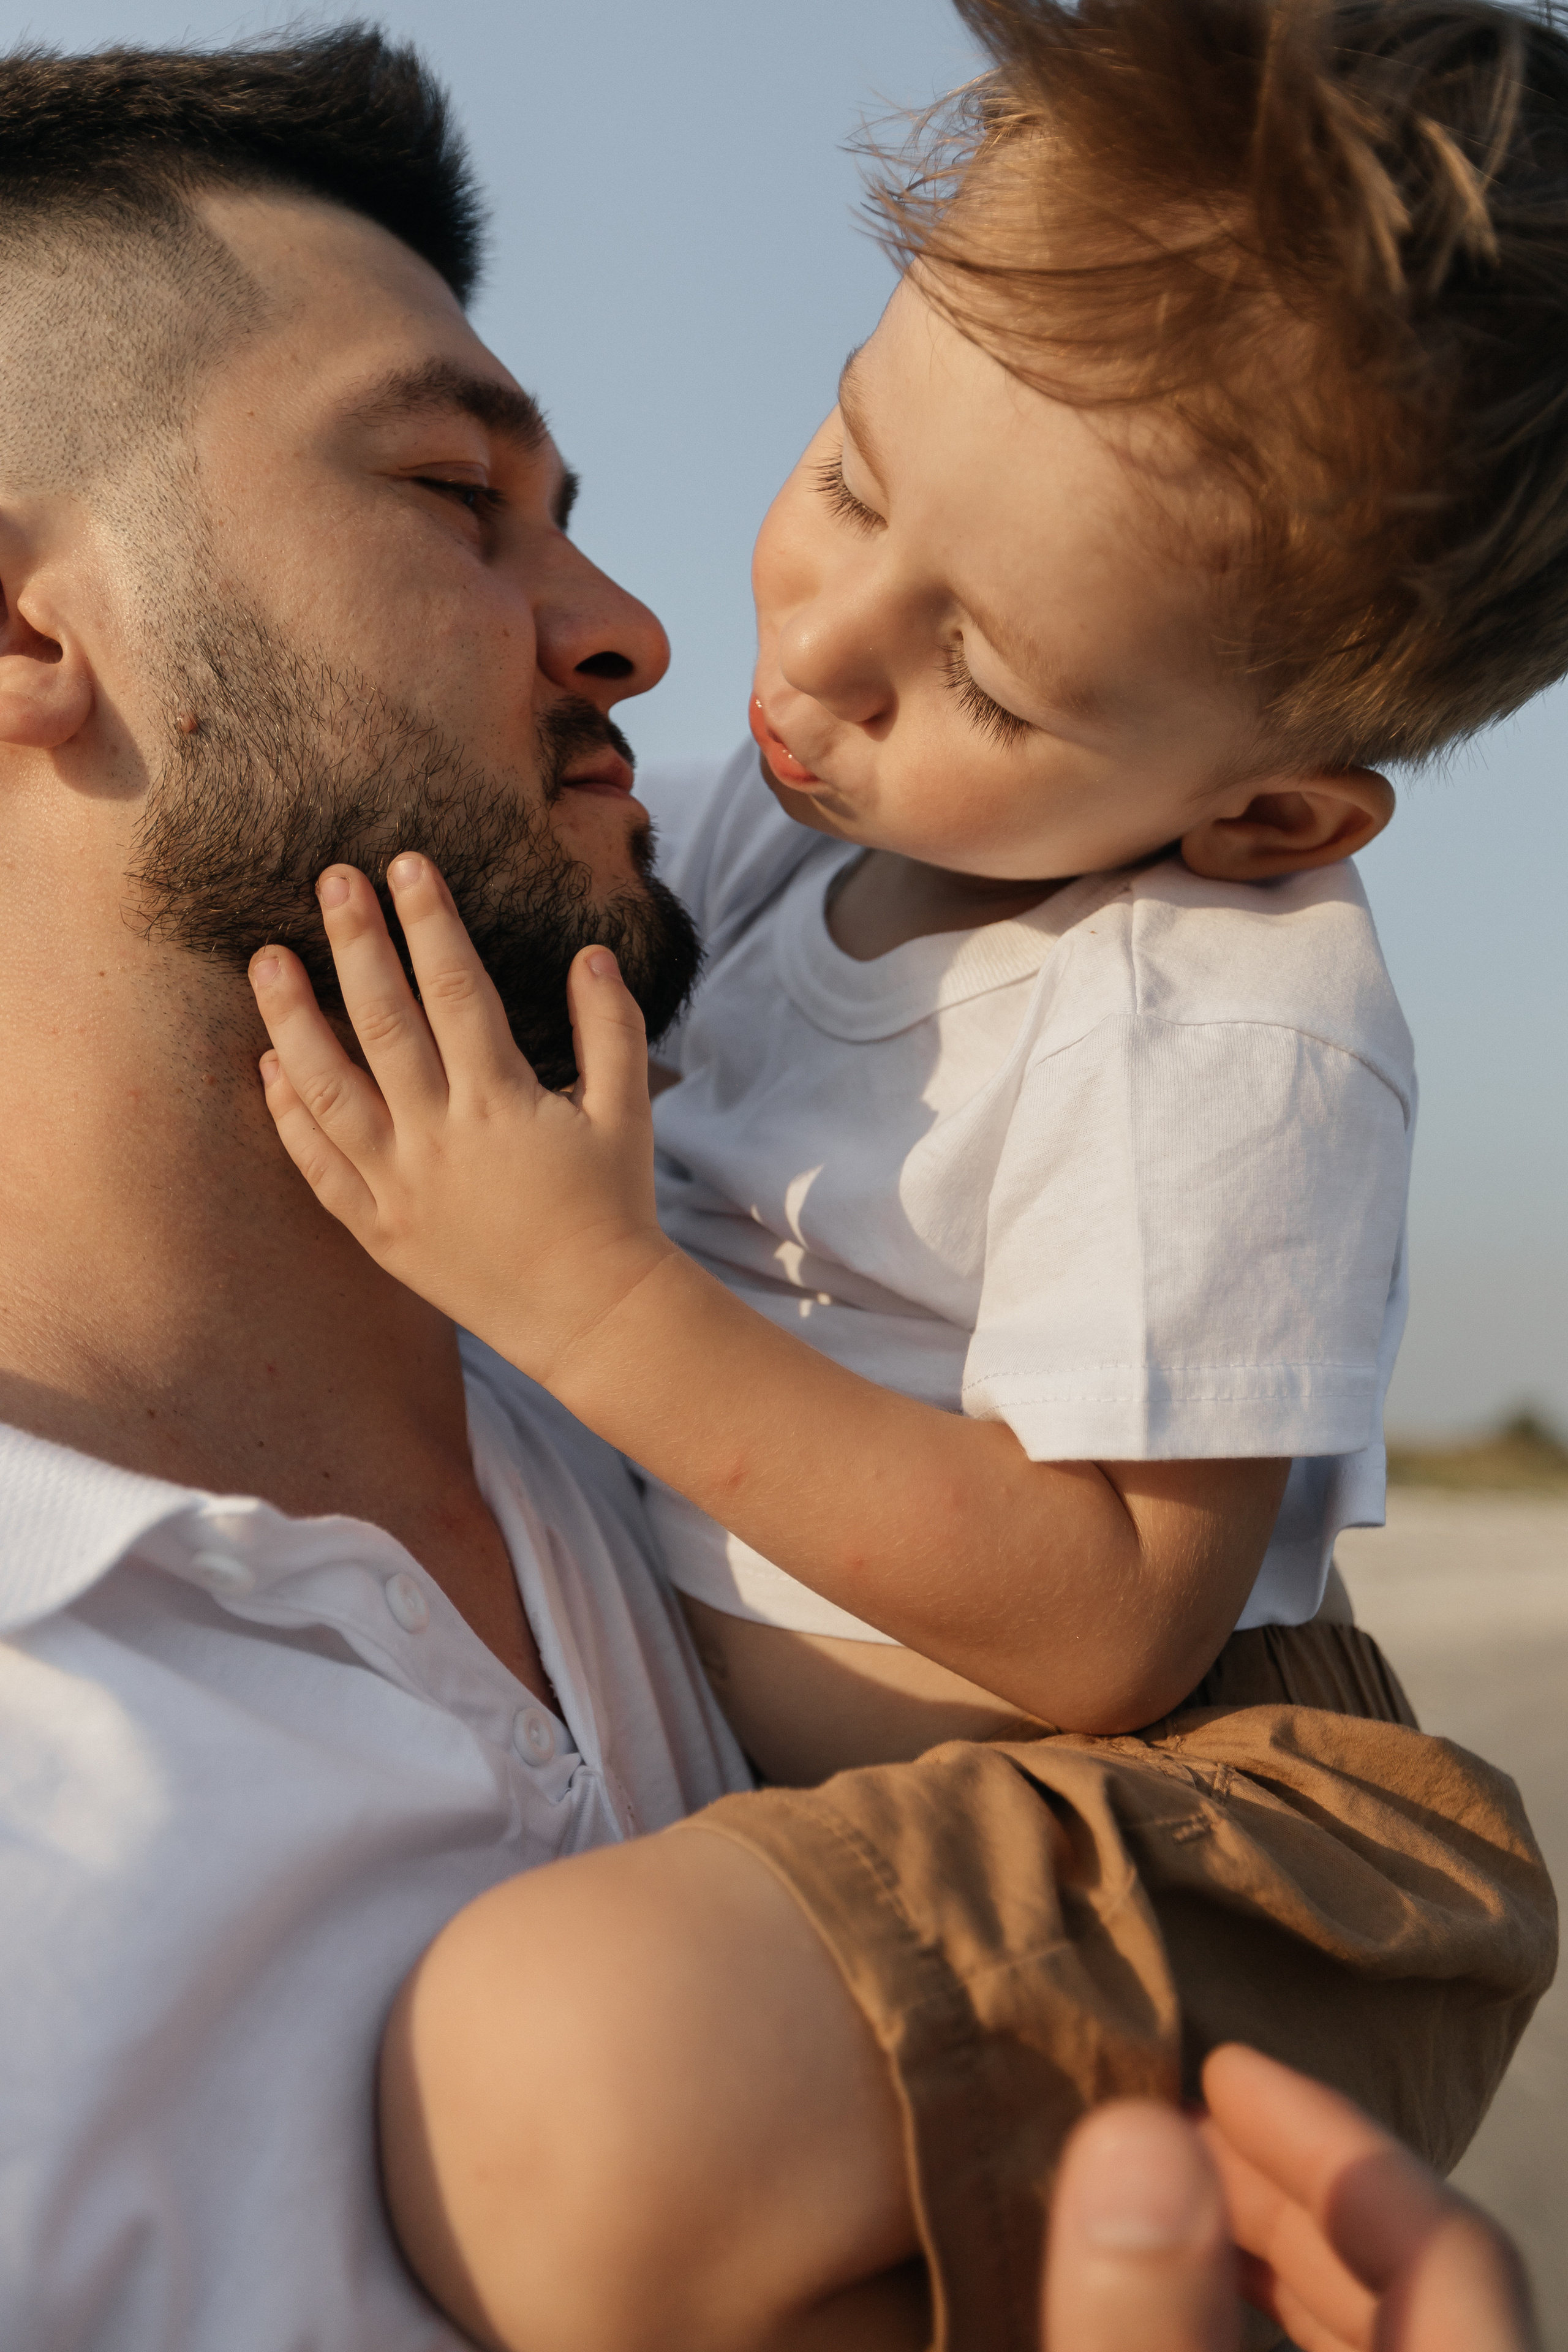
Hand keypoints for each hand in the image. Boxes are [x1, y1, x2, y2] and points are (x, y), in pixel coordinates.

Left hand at [247, 855, 675, 1381]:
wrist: (591, 1316)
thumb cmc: (613, 1208)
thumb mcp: (627, 1112)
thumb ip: (611, 1029)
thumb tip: (591, 954)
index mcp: (502, 1100)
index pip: (455, 988)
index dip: (429, 921)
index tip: (406, 866)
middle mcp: (441, 1135)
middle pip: (383, 1020)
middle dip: (356, 942)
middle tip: (331, 879)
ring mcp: (401, 1184)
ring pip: (328, 1087)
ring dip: (292, 1018)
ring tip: (266, 959)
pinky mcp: (379, 1229)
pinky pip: (318, 1165)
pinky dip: (289, 1113)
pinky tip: (270, 1065)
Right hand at [1043, 2044, 1536, 2351]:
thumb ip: (1148, 2332)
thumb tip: (1137, 2135)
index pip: (1449, 2246)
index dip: (1331, 2140)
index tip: (1223, 2068)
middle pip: (1420, 2285)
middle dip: (1292, 2192)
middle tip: (1166, 2129)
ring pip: (1397, 2337)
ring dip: (1285, 2262)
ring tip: (1172, 2203)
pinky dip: (1286, 2331)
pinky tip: (1208, 2306)